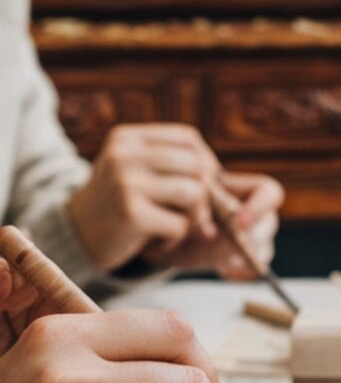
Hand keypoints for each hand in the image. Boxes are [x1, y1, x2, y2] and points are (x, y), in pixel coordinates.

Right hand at [67, 123, 283, 277]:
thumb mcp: (134, 173)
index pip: (188, 138)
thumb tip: (223, 180)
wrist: (75, 237)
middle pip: (196, 167)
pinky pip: (179, 225)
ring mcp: (126, 182)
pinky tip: (157, 244)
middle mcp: (125, 154)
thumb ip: (170, 167)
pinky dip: (175, 240)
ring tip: (174, 229)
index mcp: (128, 138)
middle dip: (205, 196)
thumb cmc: (115, 207)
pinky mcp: (130, 214)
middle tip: (194, 218)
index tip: (205, 188)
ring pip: (194, 194)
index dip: (207, 164)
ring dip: (193, 220)